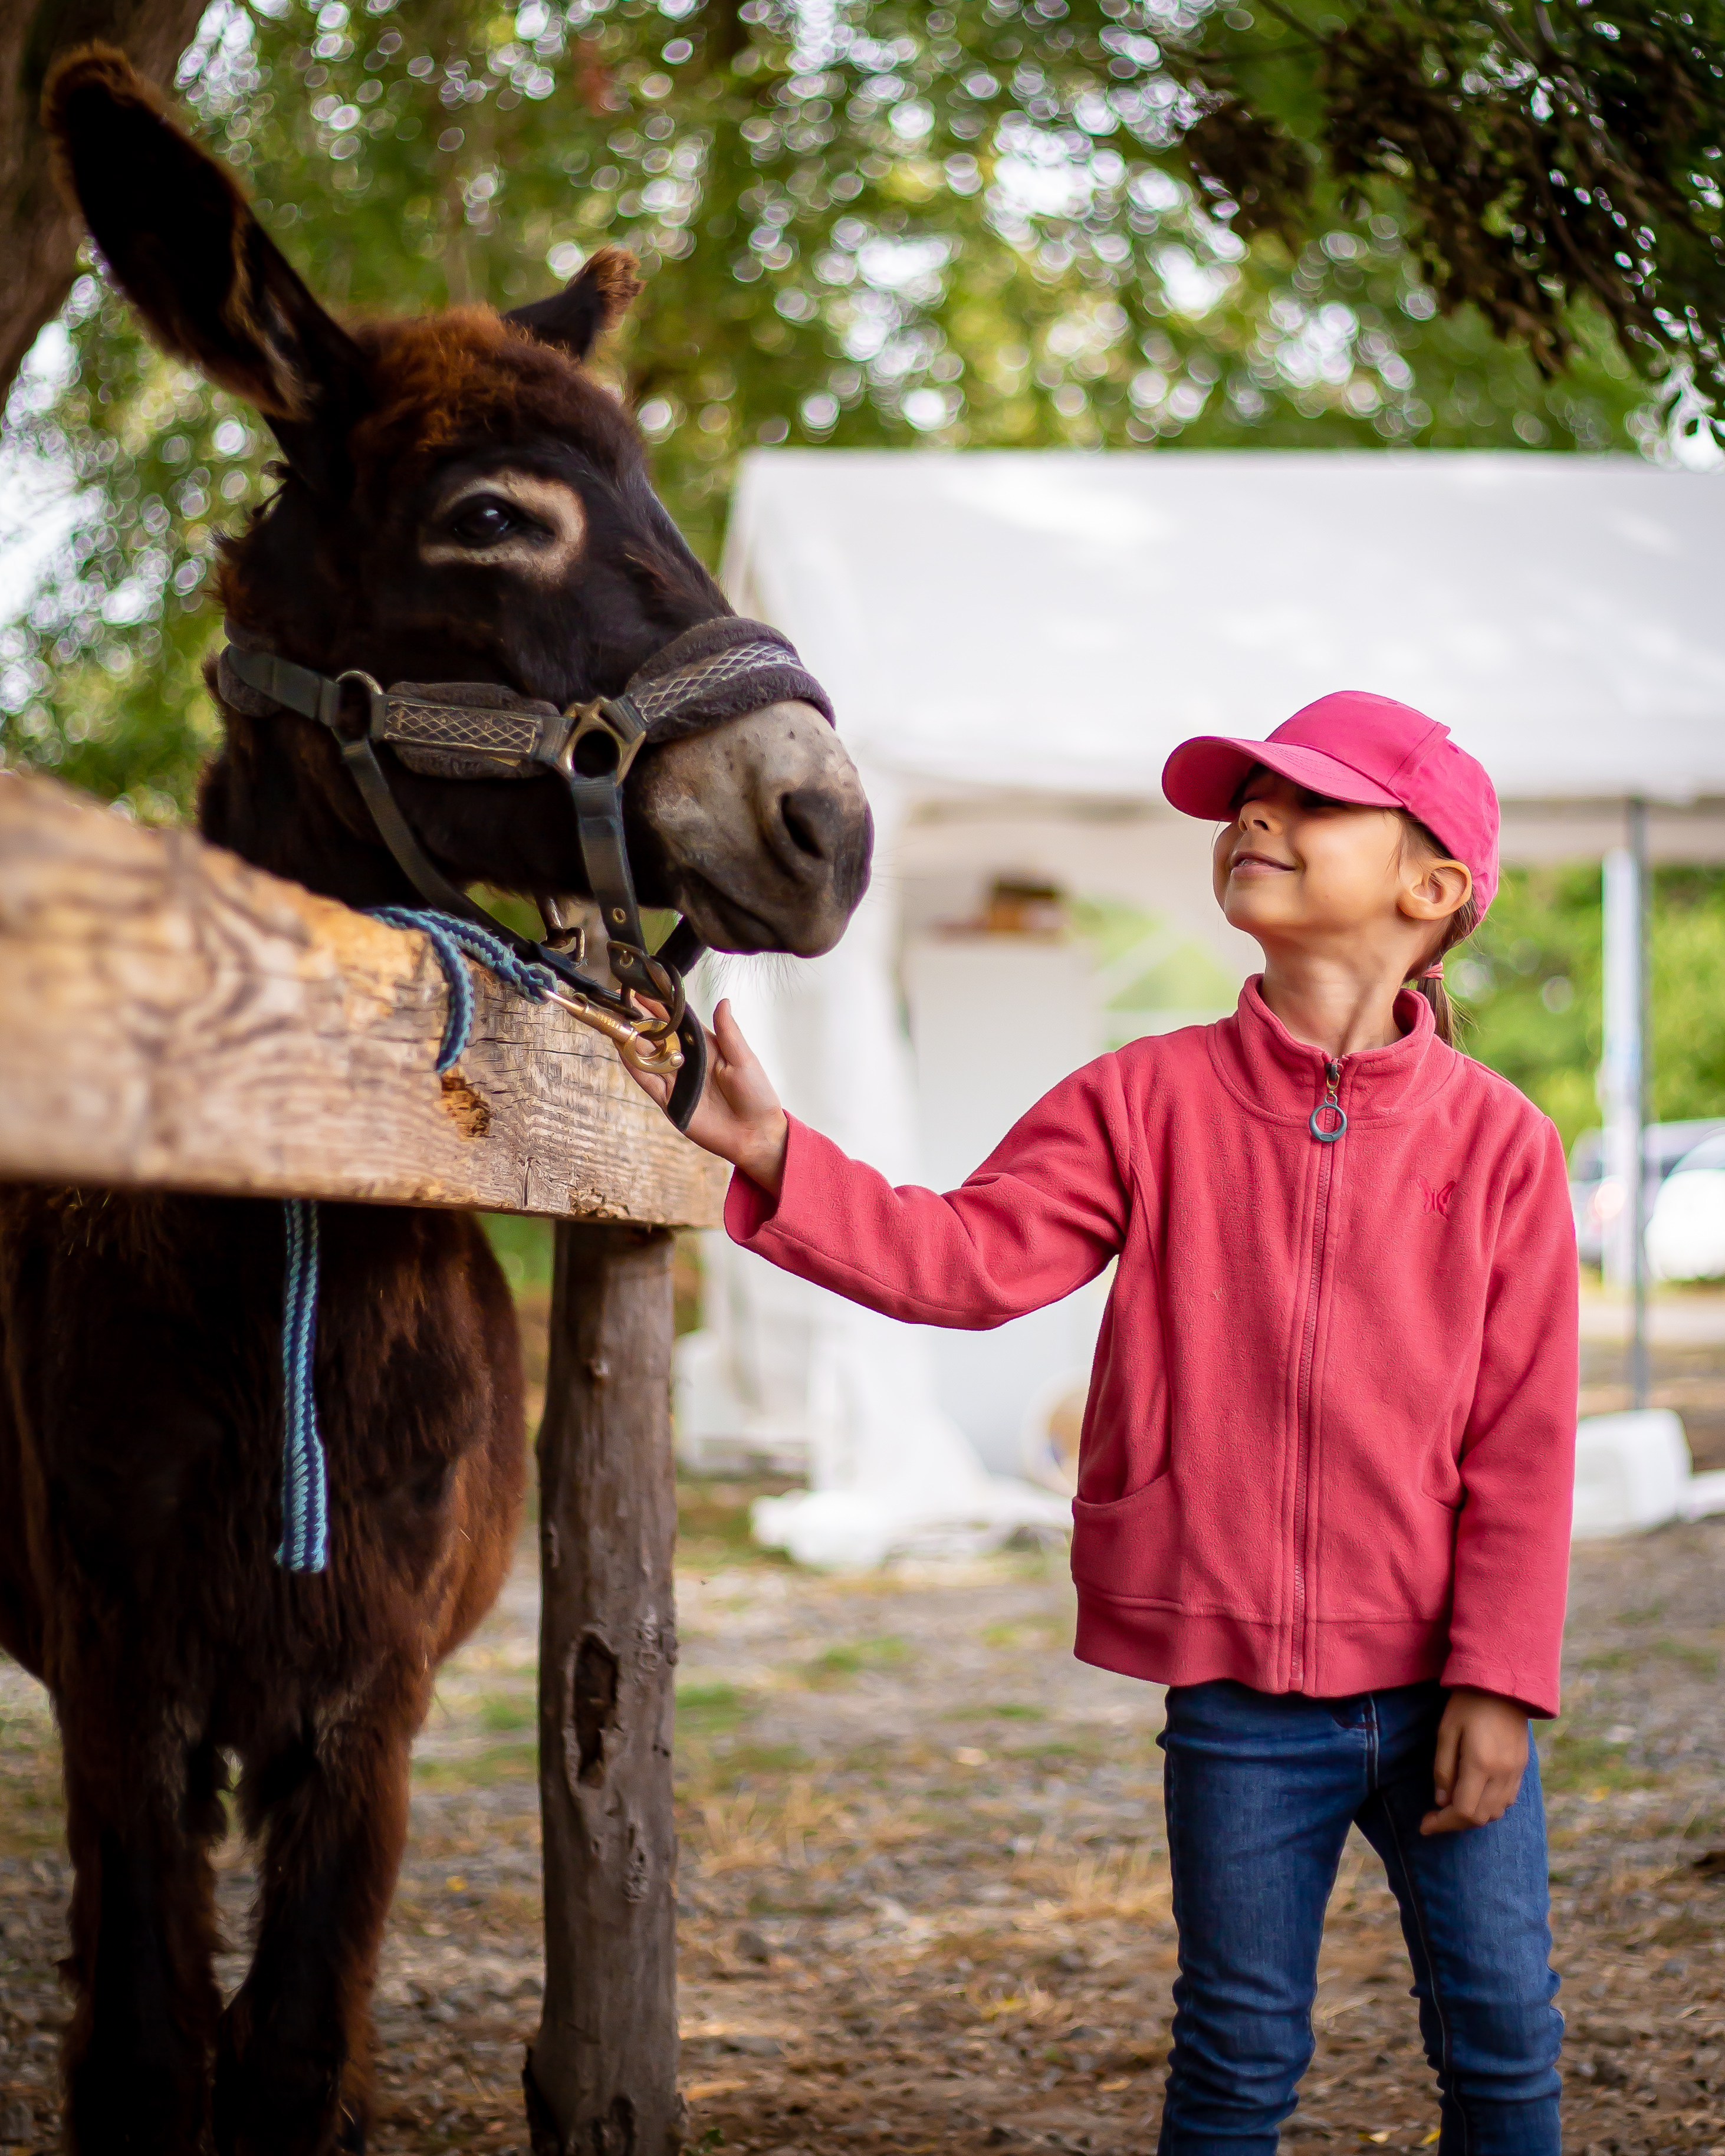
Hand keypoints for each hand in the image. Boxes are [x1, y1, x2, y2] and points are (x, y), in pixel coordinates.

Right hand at [624, 997, 788, 1195]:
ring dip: (630, 1040)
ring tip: (613, 1021)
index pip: (677, 1020)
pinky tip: (621, 1050)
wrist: (754, 1135)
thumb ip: (728, 1033)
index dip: (659, 1005)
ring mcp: (676, 1080)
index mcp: (705, 1046)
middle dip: (637, 1019)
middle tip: (617, 1001)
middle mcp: (687, 1060)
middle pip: (657, 1036)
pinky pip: (648, 1081)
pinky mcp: (669, 1101)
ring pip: (647, 1056)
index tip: (641, 989)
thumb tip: (723, 1001)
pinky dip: (634, 1066)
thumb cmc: (756, 1096)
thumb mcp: (744, 1060)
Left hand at [1420, 1687, 1529, 1834]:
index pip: (1463, 1811)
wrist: (1503, 1685)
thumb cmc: (1467, 1704)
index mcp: (1481, 1765)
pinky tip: (1474, 1796)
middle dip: (1454, 1823)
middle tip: (1434, 1817)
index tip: (1424, 1825)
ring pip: (1496, 1813)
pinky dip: (1489, 1807)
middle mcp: (1502, 1774)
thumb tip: (1441, 1802)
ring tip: (1452, 1807)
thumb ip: (1443, 1769)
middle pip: (1480, 1818)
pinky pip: (1507, 1801)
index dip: (1442, 1823)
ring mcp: (1516, 1773)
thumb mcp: (1446, 1732)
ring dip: (1473, 1816)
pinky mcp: (1522, 1768)